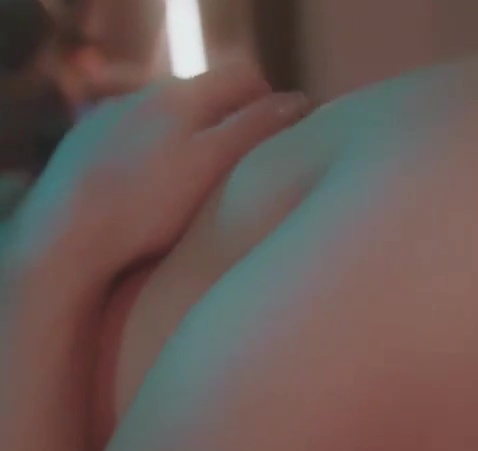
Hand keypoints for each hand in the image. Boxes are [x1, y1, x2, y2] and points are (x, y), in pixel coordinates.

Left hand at [4, 62, 308, 296]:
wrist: (66, 235)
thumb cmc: (148, 204)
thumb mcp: (214, 165)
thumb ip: (256, 129)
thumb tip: (298, 100)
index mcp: (182, 95)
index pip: (244, 75)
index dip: (270, 103)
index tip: (280, 142)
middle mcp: (145, 93)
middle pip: (207, 95)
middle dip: (230, 123)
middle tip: (241, 172)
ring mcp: (112, 116)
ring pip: (170, 117)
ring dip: (191, 139)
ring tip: (195, 186)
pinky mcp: (88, 142)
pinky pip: (137, 137)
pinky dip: (155, 155)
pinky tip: (152, 191)